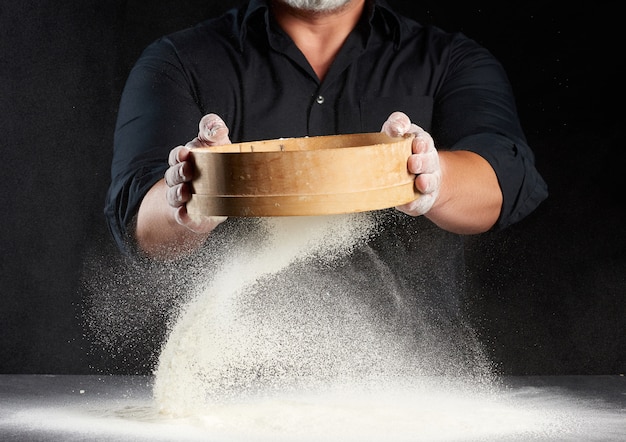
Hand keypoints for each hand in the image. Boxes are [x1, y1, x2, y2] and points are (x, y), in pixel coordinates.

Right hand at [164, 113, 229, 232]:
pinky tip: (184, 213)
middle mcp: (180, 180)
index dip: (178, 155)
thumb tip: (215, 128)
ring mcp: (184, 199)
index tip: (185, 152)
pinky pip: (182, 217)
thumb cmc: (216, 165)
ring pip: (173, 196)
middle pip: (173, 176)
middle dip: (178, 172)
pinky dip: (182, 215)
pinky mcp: (190, 216)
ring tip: (185, 191)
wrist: (219, 197)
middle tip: (188, 170)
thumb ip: (213, 130)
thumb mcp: (216, 144)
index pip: (176, 157)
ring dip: (177, 193)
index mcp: (184, 161)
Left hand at [381, 111, 440, 215]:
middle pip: (428, 159)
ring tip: (420, 182)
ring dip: (426, 181)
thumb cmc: (399, 155)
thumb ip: (394, 126)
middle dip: (422, 161)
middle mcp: (427, 160)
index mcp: (420, 142)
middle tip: (412, 163)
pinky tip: (411, 202)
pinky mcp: (424, 198)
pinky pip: (422, 201)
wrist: (412, 178)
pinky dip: (417, 202)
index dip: (418, 138)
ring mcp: (428, 179)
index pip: (421, 137)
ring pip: (430, 180)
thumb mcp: (394, 136)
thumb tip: (395, 128)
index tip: (409, 138)